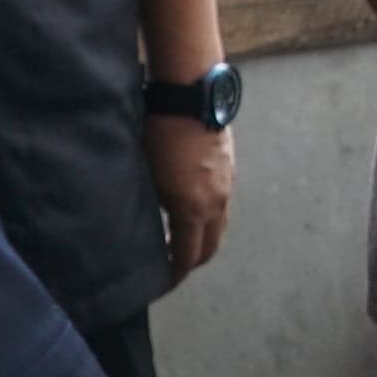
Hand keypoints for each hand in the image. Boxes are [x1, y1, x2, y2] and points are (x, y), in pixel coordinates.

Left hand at [147, 117, 234, 289]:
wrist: (191, 93)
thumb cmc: (160, 133)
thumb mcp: (147, 175)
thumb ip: (152, 207)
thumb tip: (146, 227)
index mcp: (194, 209)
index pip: (188, 256)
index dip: (176, 275)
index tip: (163, 283)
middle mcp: (217, 202)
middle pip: (211, 247)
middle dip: (194, 261)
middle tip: (174, 266)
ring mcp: (228, 184)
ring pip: (220, 225)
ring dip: (204, 238)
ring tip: (183, 238)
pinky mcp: (230, 168)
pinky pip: (223, 204)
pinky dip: (210, 216)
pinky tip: (192, 205)